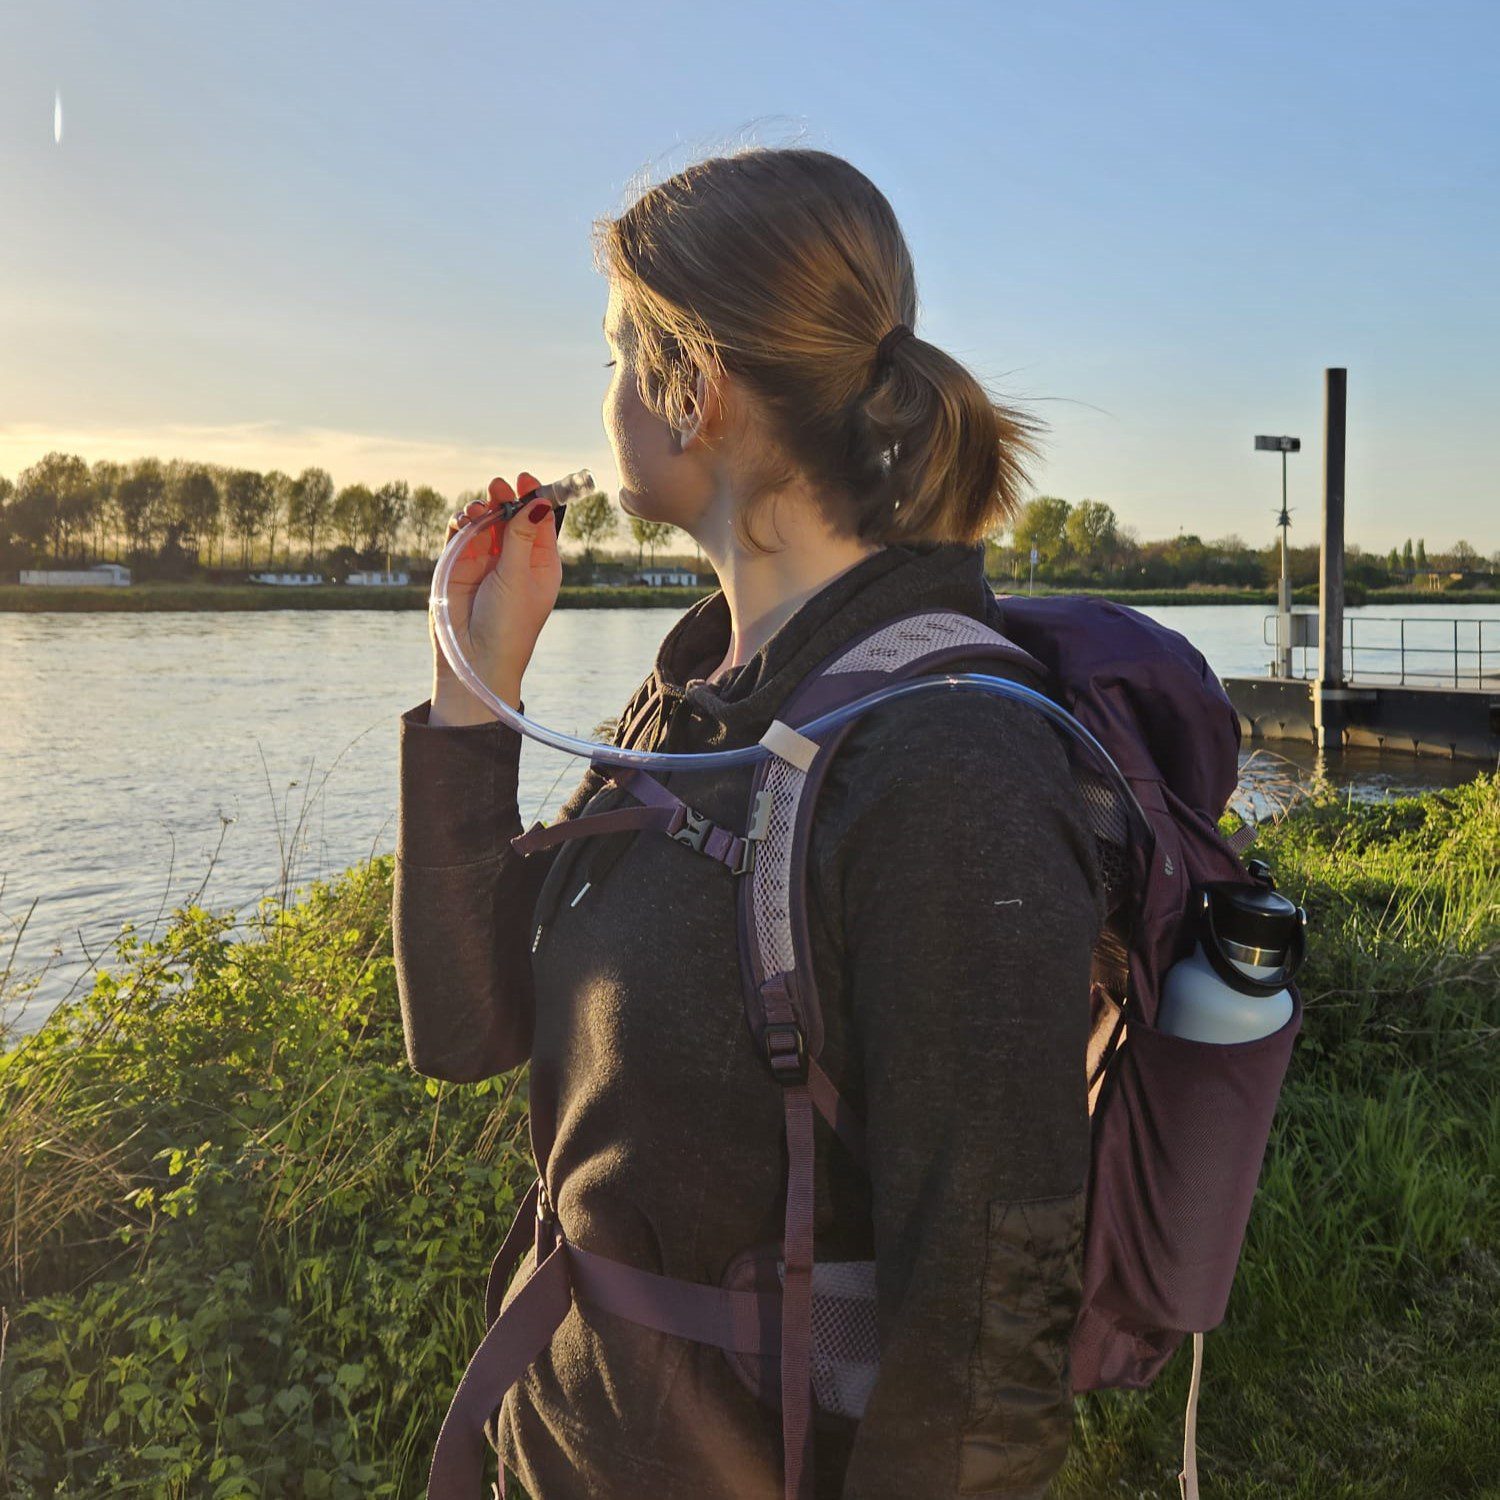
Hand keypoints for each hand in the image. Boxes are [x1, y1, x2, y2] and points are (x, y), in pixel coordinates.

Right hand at [429, 472, 561, 711]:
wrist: (474, 659)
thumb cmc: (508, 625)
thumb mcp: (518, 577)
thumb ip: (521, 537)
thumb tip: (538, 502)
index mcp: (541, 564)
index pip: (540, 522)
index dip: (534, 498)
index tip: (526, 479)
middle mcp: (514, 560)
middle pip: (511, 517)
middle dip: (505, 499)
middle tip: (498, 486)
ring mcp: (486, 562)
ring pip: (484, 523)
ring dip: (481, 510)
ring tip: (477, 511)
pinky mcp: (459, 566)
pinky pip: (461, 535)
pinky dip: (460, 523)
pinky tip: (462, 520)